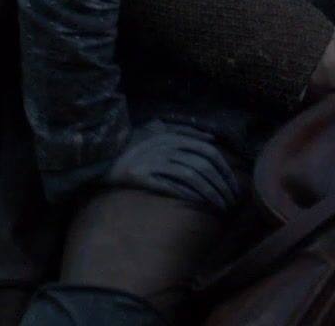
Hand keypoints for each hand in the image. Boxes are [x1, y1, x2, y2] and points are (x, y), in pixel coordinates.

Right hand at [102, 122, 240, 211]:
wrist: (101, 153)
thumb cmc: (132, 141)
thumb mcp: (157, 128)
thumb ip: (184, 130)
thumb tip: (212, 138)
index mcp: (172, 136)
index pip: (208, 152)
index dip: (224, 169)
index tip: (233, 185)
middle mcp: (166, 147)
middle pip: (203, 166)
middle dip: (221, 185)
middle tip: (231, 201)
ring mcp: (154, 161)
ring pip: (192, 177)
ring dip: (210, 193)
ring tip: (220, 206)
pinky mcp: (142, 176)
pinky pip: (171, 186)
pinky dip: (189, 195)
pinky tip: (200, 204)